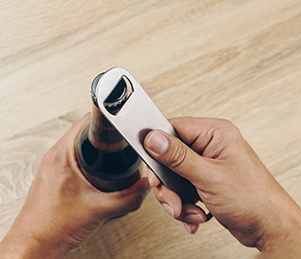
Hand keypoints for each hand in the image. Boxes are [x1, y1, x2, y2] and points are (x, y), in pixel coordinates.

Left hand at [0, 114, 149, 257]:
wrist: (36, 246)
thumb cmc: (53, 227)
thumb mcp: (101, 209)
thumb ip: (130, 197)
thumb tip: (145, 186)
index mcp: (62, 154)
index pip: (88, 121)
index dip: (109, 119)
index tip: (122, 122)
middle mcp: (56, 156)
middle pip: (87, 132)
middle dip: (108, 135)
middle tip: (123, 140)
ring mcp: (54, 166)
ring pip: (81, 145)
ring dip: (99, 148)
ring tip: (114, 155)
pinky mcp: (56, 177)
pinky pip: (76, 159)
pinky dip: (91, 160)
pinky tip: (100, 172)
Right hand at [144, 117, 300, 257]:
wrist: (270, 227)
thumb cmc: (253, 198)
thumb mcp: (209, 176)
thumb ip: (178, 157)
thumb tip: (154, 138)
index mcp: (215, 133)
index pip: (174, 128)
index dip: (158, 146)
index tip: (153, 166)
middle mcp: (211, 146)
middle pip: (170, 156)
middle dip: (168, 183)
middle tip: (171, 199)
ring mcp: (209, 165)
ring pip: (174, 176)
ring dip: (177, 198)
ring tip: (188, 211)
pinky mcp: (207, 181)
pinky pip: (183, 189)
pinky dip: (185, 205)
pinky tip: (195, 215)